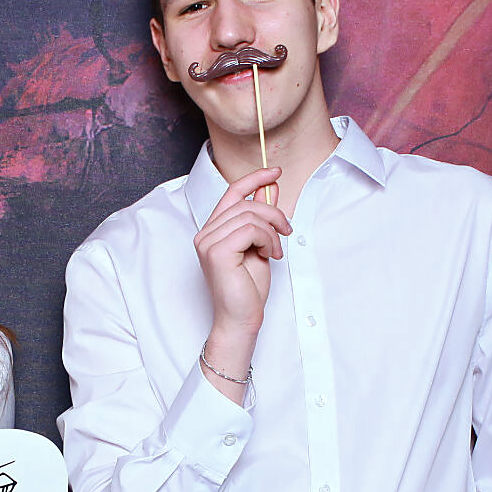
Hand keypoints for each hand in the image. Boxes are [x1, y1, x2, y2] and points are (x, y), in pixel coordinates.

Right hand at [193, 166, 288, 347]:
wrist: (242, 318)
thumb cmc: (248, 289)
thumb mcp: (260, 246)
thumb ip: (261, 219)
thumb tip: (269, 191)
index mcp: (213, 230)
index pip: (232, 193)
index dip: (254, 178)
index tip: (275, 172)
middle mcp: (205, 234)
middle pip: (245, 204)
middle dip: (273, 214)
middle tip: (286, 231)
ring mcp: (208, 242)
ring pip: (250, 215)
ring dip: (272, 232)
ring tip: (275, 251)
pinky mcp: (217, 251)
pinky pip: (251, 229)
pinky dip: (267, 240)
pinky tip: (269, 255)